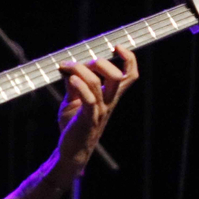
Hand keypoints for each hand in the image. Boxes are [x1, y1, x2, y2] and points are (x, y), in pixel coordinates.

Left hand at [55, 47, 138, 167]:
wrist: (71, 151)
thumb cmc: (74, 127)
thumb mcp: (73, 101)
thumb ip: (74, 84)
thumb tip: (69, 67)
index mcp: (110, 97)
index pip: (130, 76)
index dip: (129, 59)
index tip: (117, 47)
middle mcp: (109, 103)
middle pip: (118, 77)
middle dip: (101, 63)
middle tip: (82, 64)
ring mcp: (99, 112)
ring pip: (98, 84)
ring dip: (81, 71)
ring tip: (67, 68)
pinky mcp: (88, 120)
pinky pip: (89, 100)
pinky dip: (80, 86)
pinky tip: (70, 79)